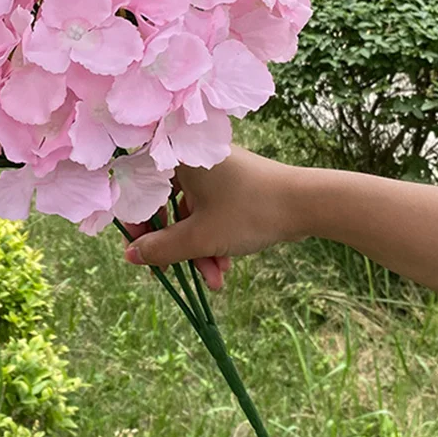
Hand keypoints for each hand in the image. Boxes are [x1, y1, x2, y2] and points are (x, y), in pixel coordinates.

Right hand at [123, 146, 303, 289]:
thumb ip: (161, 248)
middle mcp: (192, 156)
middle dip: (174, 245)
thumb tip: (131, 256)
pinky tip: (225, 266)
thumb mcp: (200, 237)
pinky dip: (213, 237)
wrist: (306, 203)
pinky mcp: (231, 182)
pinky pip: (209, 210)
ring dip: (197, 248)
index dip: (136, 223)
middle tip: (172, 273)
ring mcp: (214, 169)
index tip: (140, 251)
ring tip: (214, 279)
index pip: (139, 188)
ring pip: (190, 213)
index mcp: (178, 156)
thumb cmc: (248, 211)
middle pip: (166, 205)